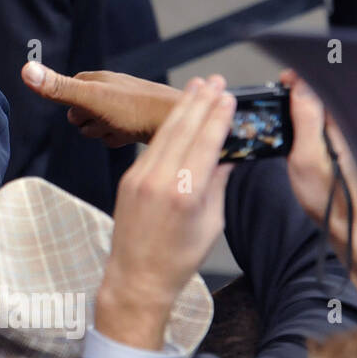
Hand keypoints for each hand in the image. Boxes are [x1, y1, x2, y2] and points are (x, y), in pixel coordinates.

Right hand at [22, 61, 182, 146]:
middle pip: (82, 109)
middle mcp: (113, 88)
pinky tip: (127, 138)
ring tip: (118, 131)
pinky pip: (117, 131)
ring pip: (99, 121)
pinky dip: (118, 137)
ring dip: (103, 131)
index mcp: (99, 78)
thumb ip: (59, 88)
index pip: (69, 87)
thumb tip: (25, 69)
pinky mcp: (139, 120)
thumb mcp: (91, 99)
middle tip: (103, 123)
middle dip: (87, 121)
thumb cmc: (136, 111)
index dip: (71, 104)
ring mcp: (127, 104)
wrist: (181, 124)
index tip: (83, 112)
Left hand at [96, 76, 235, 349]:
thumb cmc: (179, 257)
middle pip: (182, 130)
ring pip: (164, 134)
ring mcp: (139, 178)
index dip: (217, 117)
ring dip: (181, 108)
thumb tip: (229, 156)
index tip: (228, 97)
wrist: (137, 277)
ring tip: (196, 87)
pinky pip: (151, 148)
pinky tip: (177, 116)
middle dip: (199, 102)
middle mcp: (159, 181)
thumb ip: (218, 184)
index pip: (205, 143)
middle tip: (214, 80)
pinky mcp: (128, 180)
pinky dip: (166, 129)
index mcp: (185, 193)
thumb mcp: (211, 222)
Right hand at [283, 70, 356, 305]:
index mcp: (339, 124)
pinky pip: (323, 126)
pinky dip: (307, 124)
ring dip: (302, 108)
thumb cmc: (331, 198)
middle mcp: (344, 127)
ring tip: (284, 113)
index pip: (318, 87)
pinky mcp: (340, 149)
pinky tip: (297, 135)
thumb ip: (305, 118)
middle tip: (278, 96)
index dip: (298, 80)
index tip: (281, 80)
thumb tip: (300, 85)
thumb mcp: (306, 156)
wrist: (350, 227)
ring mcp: (343, 138)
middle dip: (298, 92)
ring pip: (322, 112)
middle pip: (320, 97)